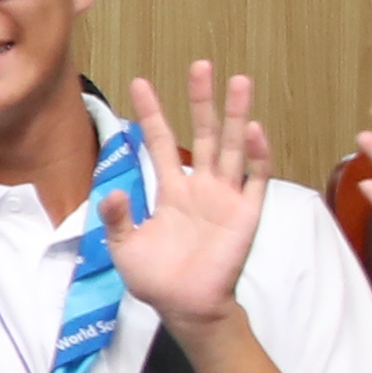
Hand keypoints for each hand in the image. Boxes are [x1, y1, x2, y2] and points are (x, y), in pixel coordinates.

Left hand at [102, 64, 271, 335]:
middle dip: (202, 100)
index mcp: (172, 190)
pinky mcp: (246, 213)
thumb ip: (118, 218)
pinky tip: (254, 130)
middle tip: (201, 65)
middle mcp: (201, 186)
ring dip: (236, 114)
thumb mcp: (125, 247)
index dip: (152, 113)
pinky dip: (257, 155)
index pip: (161, 142)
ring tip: (238, 80)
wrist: (186, 307)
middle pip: (203, 132)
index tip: (140, 82)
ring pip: (232, 145)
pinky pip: (255, 179)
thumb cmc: (156, 279)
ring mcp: (226, 197)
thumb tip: (114, 191)